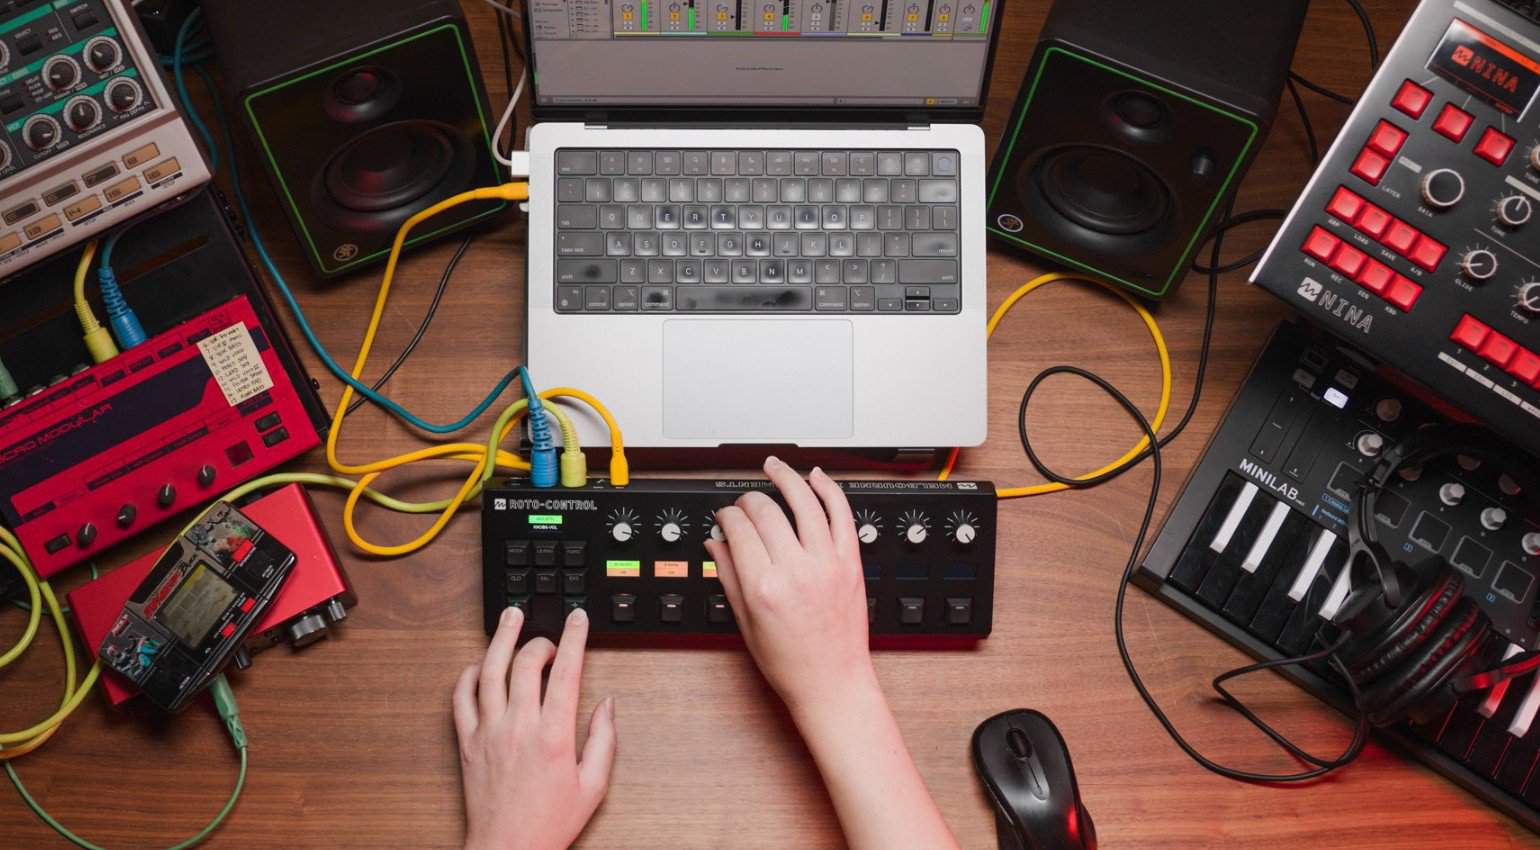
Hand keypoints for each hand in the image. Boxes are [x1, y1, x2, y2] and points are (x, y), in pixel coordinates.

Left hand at [454, 607, 616, 849]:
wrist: (507, 849)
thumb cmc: (549, 822)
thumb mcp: (594, 786)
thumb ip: (604, 740)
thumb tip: (608, 705)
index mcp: (554, 736)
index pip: (567, 672)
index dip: (575, 638)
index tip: (578, 620)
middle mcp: (519, 727)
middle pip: (526, 663)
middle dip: (540, 639)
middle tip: (549, 636)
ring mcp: (489, 732)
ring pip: (490, 671)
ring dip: (501, 639)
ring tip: (510, 618)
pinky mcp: (467, 742)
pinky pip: (461, 697)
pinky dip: (469, 674)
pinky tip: (480, 665)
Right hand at [704, 457, 875, 716]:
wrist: (833, 682)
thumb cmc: (791, 663)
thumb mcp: (747, 623)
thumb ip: (729, 577)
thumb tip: (716, 543)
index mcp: (763, 587)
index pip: (738, 529)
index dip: (727, 515)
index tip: (725, 516)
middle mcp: (795, 570)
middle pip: (766, 511)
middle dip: (748, 500)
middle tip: (744, 502)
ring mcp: (826, 564)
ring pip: (804, 502)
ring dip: (786, 477)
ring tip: (775, 466)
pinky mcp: (850, 563)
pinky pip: (841, 515)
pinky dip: (829, 490)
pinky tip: (816, 477)